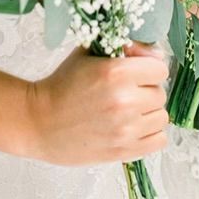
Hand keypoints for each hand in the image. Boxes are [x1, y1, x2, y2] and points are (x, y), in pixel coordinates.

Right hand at [24, 44, 168, 165]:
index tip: (135, 74)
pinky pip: (159, 140)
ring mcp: (126, 128)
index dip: (148, 69)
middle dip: (146, 92)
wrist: (38, 121)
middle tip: (125, 94)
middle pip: (160, 94)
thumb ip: (123, 47)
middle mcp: (125, 100)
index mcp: (116, 72)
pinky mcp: (124, 150)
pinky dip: (149, 134)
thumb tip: (155, 54)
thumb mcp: (88, 54)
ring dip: (148, 114)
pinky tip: (132, 129)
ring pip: (161, 117)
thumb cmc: (62, 85)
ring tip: (126, 113)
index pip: (160, 69)